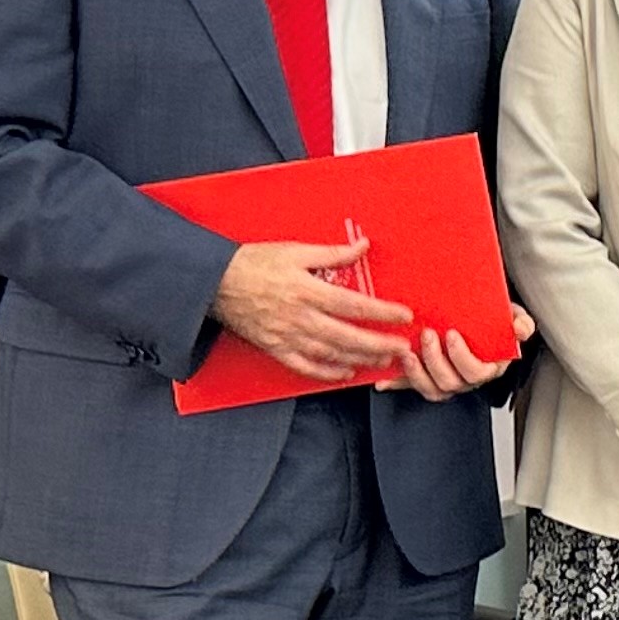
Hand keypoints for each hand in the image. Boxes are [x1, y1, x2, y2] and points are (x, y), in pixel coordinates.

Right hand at [211, 238, 414, 380]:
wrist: (215, 282)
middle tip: (402, 347)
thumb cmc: (254, 263)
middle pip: (347, 336)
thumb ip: (332, 253)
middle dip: (378, 344)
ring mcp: (286, 336)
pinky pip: (304, 366)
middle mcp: (298, 317)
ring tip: (383, 360)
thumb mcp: (295, 251)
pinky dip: (326, 372)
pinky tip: (345, 372)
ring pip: (330, 354)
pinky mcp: (274, 348)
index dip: (382, 312)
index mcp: (306, 290)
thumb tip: (362, 246)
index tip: (404, 315)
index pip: (353, 304)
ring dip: (359, 359)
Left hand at [390, 304, 533, 400]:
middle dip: (435, 360)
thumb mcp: (511, 316)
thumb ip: (519, 322)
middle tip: (427, 335)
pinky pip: (412, 387)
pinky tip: (384, 380)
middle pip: (451, 382)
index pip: (477, 373)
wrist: (478, 318)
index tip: (452, 335)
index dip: (462, 358)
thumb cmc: (493, 319)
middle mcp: (468, 378)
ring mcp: (447, 379)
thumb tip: (520, 329)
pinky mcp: (427, 378)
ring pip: (433, 390)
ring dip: (416, 373)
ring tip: (407, 353)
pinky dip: (397, 384)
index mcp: (489, 366)